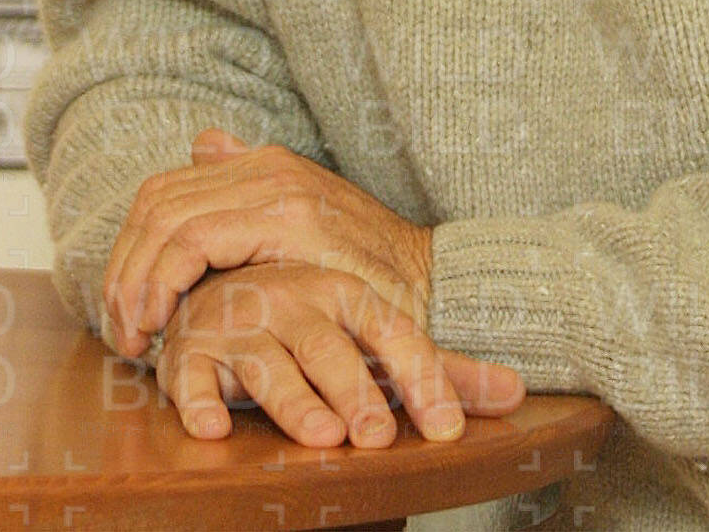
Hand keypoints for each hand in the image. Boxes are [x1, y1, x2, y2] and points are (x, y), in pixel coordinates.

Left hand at [105, 132, 432, 358]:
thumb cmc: (367, 274)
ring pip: (166, 217)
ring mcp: (275, 186)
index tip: (126, 308)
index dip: (130, 250)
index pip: (163, 193)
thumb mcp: (304, 225)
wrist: (435, 285)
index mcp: (262, 167)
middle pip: (155, 202)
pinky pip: (194, 238)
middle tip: (122, 330)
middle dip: (124, 268)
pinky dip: (163, 276)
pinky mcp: (285, 217)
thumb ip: (249, 186)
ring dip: (136, 278)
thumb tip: (203, 143)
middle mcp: (264, 166)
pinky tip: (163, 319)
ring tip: (136, 335)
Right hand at [154, 261, 524, 447]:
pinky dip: (199, 399)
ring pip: (268, 360)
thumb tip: (518, 392)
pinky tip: (213, 430)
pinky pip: (190, 373)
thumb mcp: (380, 337)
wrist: (233, 270)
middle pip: (329, 347)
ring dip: (292, 400)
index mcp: (347, 293)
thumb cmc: (316, 319)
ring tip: (320, 438)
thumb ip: (441, 370)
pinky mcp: (193, 347)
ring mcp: (244, 321)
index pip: (394, 332)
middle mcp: (297, 299)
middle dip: (354, 393)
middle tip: (375, 437)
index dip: (423, 378)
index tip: (447, 431)